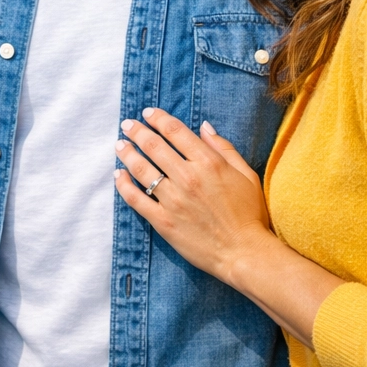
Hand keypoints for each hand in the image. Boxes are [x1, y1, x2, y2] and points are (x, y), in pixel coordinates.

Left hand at [114, 108, 273, 282]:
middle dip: (136, 131)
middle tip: (126, 125)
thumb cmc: (249, 214)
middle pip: (153, 146)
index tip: (147, 113)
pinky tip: (118, 175)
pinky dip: (123, 185)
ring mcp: (173, 200)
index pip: (175, 131)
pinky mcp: (163, 221)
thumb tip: (204, 126)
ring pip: (141, 169)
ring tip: (119, 145)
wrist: (244, 253)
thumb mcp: (246, 174)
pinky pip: (136, 199)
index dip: (158, 118)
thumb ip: (224, 148)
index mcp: (208, 163)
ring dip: (127, 153)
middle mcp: (188, 177)